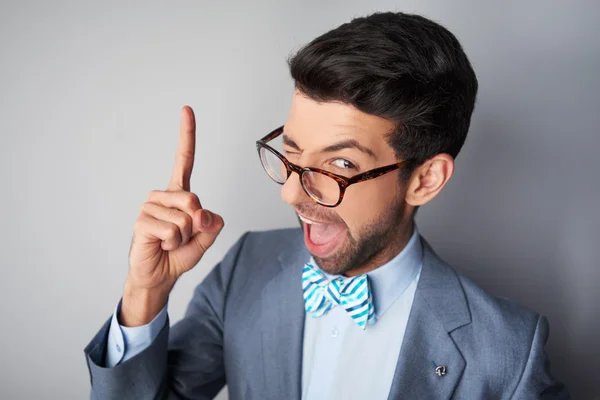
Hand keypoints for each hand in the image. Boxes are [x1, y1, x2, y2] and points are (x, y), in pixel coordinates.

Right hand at [121, 106, 223, 325]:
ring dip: (184, 236)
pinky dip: (174, 243)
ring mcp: (150, 206)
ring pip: (185, 217)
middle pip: (194, 199)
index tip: (186, 109)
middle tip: (183, 236)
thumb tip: (203, 213)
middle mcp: (163, 195)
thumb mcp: (206, 238)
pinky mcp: (142, 221)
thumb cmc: (180, 254)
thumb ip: (212, 223)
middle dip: (196, 224)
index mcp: (179, 193)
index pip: (183, 160)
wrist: (159, 276)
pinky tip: (162, 245)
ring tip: (170, 242)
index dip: (186, 135)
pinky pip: (173, 229)